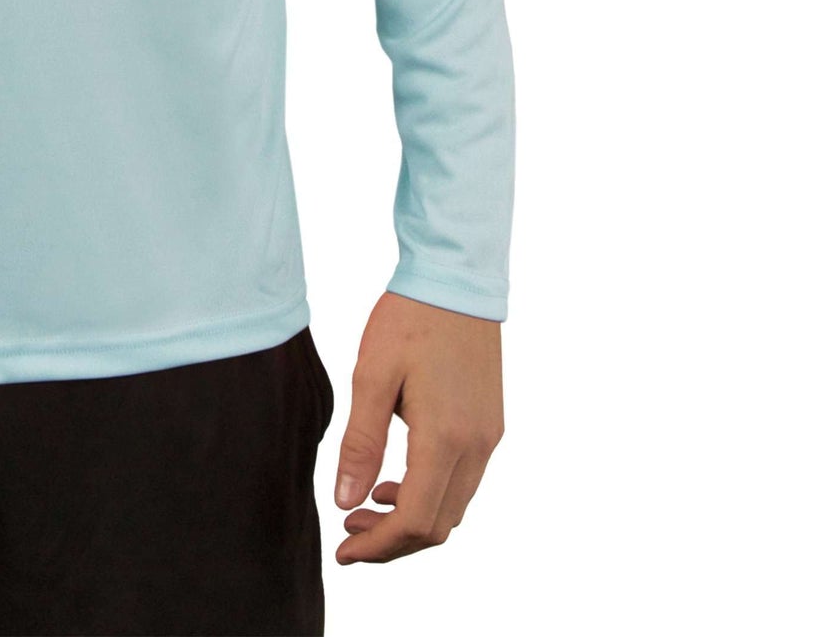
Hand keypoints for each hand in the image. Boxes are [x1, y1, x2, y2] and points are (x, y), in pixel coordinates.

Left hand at [334, 291, 503, 563]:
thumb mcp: (372, 376)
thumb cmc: (409, 320)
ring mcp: (488, 438)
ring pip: (453, 507)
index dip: (379, 547)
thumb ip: (361, 443)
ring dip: (411, 520)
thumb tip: (346, 501)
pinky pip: (462, 481)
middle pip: (438, 525)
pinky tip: (393, 481)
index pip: (416, 521)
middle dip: (392, 542)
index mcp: (445, 438)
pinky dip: (429, 495)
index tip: (344, 552)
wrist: (456, 282)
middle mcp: (476, 447)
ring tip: (363, 509)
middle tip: (348, 536)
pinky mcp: (490, 426)